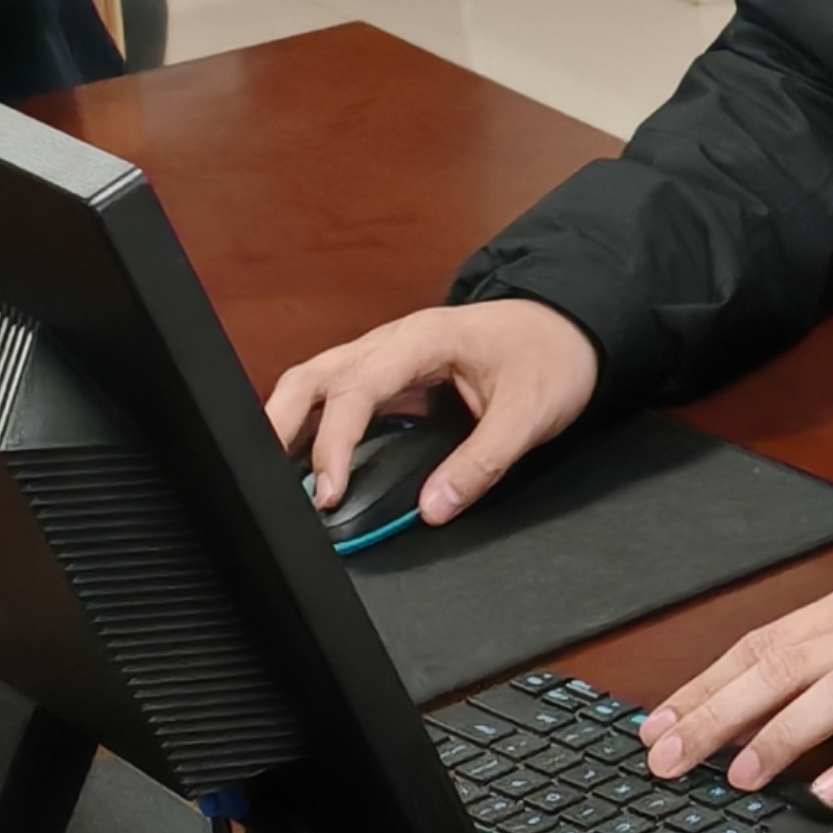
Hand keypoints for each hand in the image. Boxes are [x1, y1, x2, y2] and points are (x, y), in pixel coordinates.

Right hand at [264, 298, 597, 525]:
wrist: (568, 326)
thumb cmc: (550, 356)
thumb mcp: (531, 412)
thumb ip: (484, 461)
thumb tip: (435, 506)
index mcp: (423, 340)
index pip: (357, 388)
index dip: (334, 443)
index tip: (329, 492)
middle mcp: (393, 343)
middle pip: (312, 377)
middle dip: (279, 426)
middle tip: (264, 482)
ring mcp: (385, 357)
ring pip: (314, 382)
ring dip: (286, 424)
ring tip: (269, 477)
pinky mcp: (387, 376)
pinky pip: (333, 396)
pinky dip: (309, 426)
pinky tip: (300, 462)